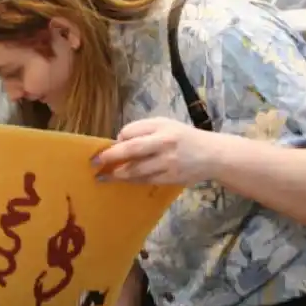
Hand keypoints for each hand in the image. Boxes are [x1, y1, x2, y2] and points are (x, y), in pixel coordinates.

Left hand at [93, 117, 224, 185]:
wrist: (211, 155)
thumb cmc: (183, 137)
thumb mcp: (165, 124)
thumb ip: (143, 129)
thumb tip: (120, 141)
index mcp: (162, 127)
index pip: (131, 132)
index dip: (118, 139)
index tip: (110, 145)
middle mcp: (164, 144)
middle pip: (131, 150)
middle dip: (110, 157)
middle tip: (94, 162)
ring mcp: (168, 163)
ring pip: (136, 170)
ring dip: (116, 174)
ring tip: (102, 177)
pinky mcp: (170, 179)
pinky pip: (145, 181)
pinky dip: (131, 181)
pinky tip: (121, 180)